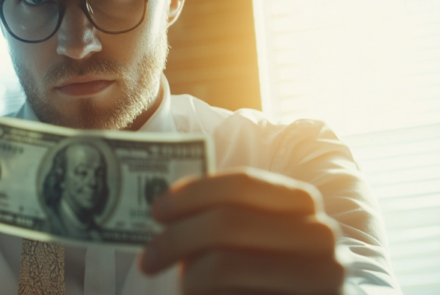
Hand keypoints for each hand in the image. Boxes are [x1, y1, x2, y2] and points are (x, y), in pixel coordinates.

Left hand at [139, 168, 343, 294]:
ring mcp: (321, 279)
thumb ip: (220, 215)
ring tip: (183, 286)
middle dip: (176, 238)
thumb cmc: (259, 272)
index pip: (242, 184)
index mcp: (302, 202)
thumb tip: (164, 207)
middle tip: (147, 259)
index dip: (192, 193)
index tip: (157, 211)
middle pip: (227, 223)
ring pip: (224, 265)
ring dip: (189, 276)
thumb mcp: (246, 235)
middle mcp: (321, 237)